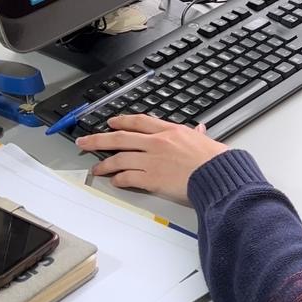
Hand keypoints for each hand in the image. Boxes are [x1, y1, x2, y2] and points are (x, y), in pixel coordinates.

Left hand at [75, 114, 229, 203]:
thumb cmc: (215, 160)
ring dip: (105, 163)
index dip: (122, 121)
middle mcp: (157, 143)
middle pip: (121, 137)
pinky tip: (114, 181)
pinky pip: (128, 177)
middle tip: (85, 141)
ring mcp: (152, 160)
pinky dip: (119, 179)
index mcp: (170, 130)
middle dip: (99, 139)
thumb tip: (199, 131)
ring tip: (97, 168)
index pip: (139, 121)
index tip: (111, 123)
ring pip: (119, 158)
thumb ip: (197, 135)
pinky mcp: (151, 178)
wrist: (216, 174)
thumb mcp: (205, 140)